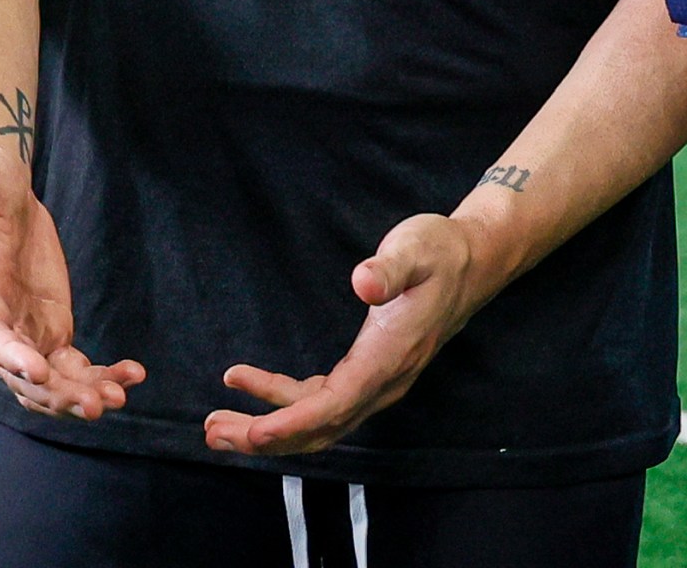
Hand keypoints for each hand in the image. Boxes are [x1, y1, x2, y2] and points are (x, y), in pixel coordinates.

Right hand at [0, 144, 142, 419]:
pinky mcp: (51, 329)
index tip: (39, 370)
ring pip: (51, 381)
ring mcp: (26, 332)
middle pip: (23, 375)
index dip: (10, 356)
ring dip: (81, 395)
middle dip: (56, 394)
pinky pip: (74, 366)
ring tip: (118, 398)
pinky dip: (101, 375)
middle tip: (96, 403)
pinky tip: (133, 375)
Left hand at [204, 213, 482, 457]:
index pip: (334, 405)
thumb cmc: (438, 252)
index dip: (291, 423)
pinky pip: (324, 402)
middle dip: (267, 438)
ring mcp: (378, 382)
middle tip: (214, 432)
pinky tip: (253, 386)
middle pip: (321, 428)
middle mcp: (384, 381)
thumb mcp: (414, 248)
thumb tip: (364, 283)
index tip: (252, 431)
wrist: (472, 261)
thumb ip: (388, 268)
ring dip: (271, 428)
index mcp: (389, 357)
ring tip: (220, 422)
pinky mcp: (370, 373)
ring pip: (320, 423)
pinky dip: (286, 403)